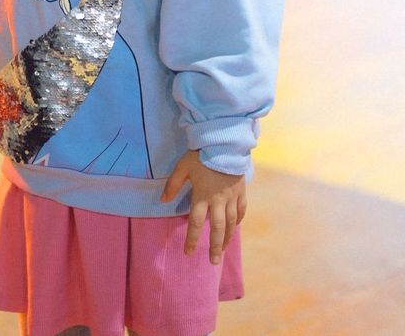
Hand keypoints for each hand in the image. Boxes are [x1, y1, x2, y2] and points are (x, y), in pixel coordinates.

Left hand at [160, 150, 245, 264]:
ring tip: (223, 250)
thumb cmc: (201, 156)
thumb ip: (172, 185)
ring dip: (227, 238)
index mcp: (202, 196)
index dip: (192, 240)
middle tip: (213, 261)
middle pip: (217, 229)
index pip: (196, 223)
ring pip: (230, 223)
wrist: (225, 143)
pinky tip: (235, 227)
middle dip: (215, 247)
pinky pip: (241, 210)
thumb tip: (163, 200)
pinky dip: (238, 220)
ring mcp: (232, 197)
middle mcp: (218, 201)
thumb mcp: (182, 167)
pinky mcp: (241, 191)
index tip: (189, 252)